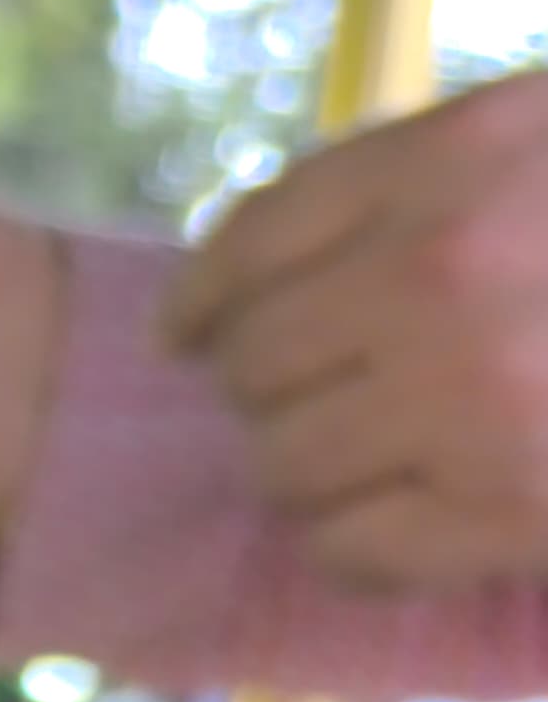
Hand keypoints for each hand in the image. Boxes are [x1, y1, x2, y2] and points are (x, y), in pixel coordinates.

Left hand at [165, 74, 547, 587]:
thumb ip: (439, 183)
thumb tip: (249, 293)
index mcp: (468, 154)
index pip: (254, 241)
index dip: (206, 302)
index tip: (191, 335)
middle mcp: (449, 266)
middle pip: (250, 364)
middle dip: (272, 392)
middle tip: (324, 404)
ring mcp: (475, 391)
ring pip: (284, 465)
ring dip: (313, 474)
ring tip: (378, 462)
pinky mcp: (511, 505)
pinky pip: (351, 548)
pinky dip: (360, 546)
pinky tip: (411, 524)